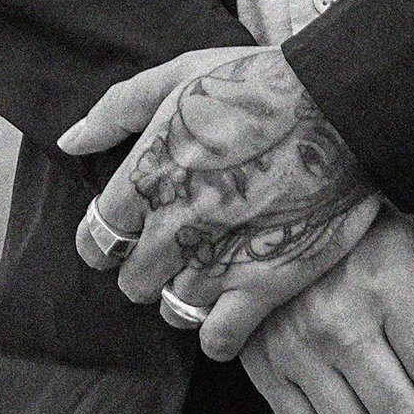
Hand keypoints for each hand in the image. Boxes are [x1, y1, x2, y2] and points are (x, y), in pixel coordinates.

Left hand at [59, 44, 382, 357]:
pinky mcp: (263, 284)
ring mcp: (218, 258)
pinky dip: (221, 331)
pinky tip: (236, 306)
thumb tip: (70, 142)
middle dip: (151, 267)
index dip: (113, 240)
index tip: (134, 233)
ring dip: (190, 292)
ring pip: (174, 309)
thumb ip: (118, 108)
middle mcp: (174, 222)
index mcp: (148, 173)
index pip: (97, 239)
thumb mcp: (182, 73)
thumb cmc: (261, 81)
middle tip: (183, 247)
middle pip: (133, 281)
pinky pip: (218, 339)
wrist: (342, 102)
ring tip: (219, 266)